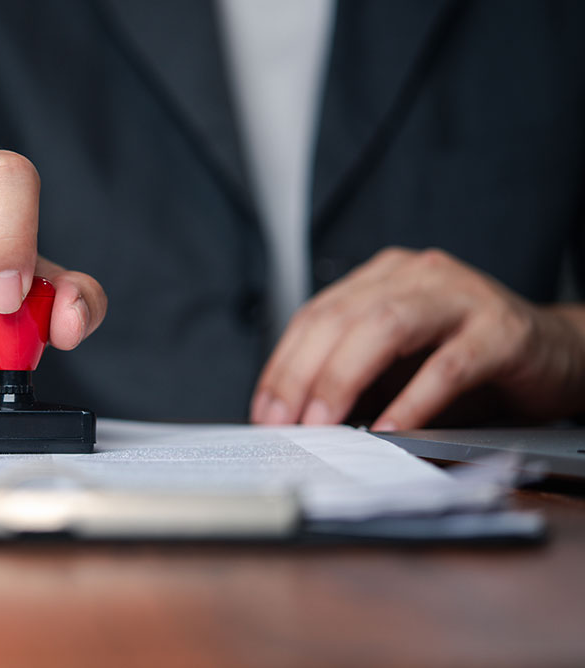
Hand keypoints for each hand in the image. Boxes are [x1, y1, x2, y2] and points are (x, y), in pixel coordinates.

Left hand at [251, 247, 584, 428]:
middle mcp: (416, 275)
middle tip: (284, 423)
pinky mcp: (501, 330)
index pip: (315, 314)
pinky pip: (448, 364)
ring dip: (344, 379)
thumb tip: (295, 417)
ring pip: (385, 327)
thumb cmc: (468, 360)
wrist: (557, 353)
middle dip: (302, 374)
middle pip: (341, 317)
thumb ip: (354, 377)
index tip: (263, 410)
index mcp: (383, 278)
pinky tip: (389, 429)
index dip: (283, 364)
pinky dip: (413, 400)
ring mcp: (460, 296)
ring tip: (323, 424)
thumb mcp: (398, 365)